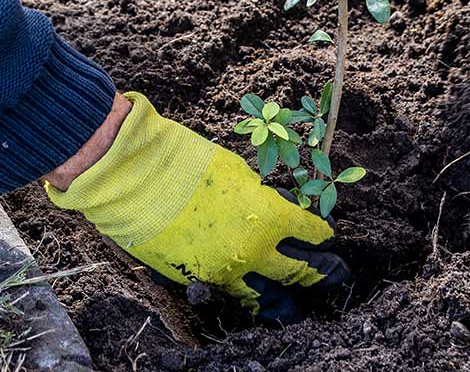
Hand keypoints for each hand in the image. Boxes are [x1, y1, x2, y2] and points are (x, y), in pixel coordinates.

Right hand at [45, 92, 347, 320]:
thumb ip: (259, 196)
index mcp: (269, 216)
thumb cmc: (187, 163)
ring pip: (264, 294)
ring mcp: (225, 270)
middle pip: (296, 270)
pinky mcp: (197, 279)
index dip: (320, 234)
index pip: (308, 231)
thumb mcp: (237, 172)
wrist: (136, 179)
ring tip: (294, 306)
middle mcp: (254, 250)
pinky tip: (250, 294)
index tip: (326, 236)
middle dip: (317, 272)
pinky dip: (243, 292)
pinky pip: (229, 291)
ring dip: (283, 298)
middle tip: (332, 274)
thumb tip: (268, 209)